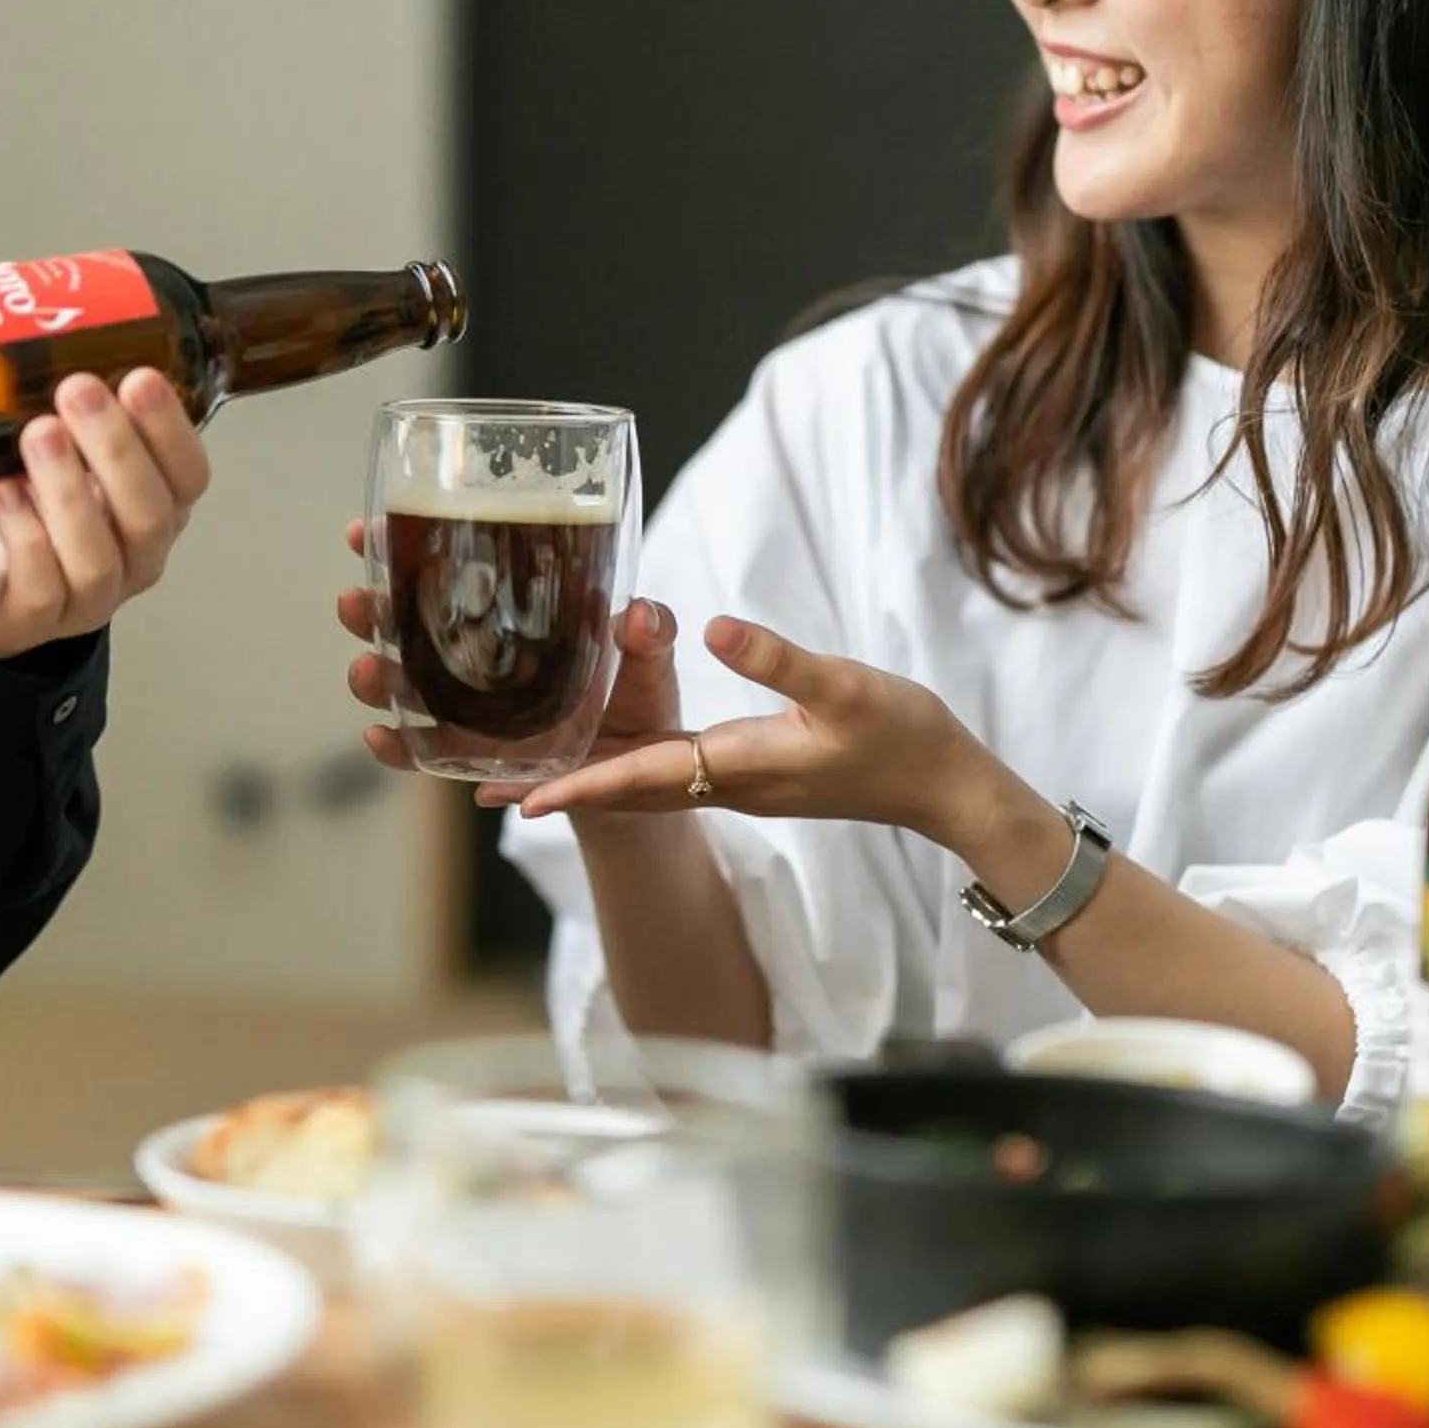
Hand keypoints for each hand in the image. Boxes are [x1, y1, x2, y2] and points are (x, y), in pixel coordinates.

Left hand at [0, 369, 210, 658]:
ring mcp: (90, 596)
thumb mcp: (68, 451)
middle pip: (149, 513)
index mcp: (157, 508)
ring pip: (97, 555)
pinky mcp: (34, 619)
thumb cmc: (30, 504)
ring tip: (37, 433)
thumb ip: (80, 411)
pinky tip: (0, 491)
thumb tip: (65, 320)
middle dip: (116, 447)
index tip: (140, 377)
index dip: (170, 430)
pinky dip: (22, 532)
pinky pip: (39, 584)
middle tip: (78, 390)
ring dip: (68, 489)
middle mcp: (137, 557)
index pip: (188, 476)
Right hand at [334, 520, 690, 802]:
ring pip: (403, 689)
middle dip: (371, 613)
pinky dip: (400, 749)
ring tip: (368, 671)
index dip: (397, 550)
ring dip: (377, 680)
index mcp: (507, 614)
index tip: (365, 531)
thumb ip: (649, 633)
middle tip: (356, 601)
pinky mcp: (472, 758)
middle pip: (403, 627)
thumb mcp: (651, 657)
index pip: (443, 572)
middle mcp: (475, 657)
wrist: (639, 771)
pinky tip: (382, 738)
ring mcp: (467, 709)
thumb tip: (635, 615)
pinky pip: (425, 754)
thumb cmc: (638, 696)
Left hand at [507, 616, 995, 839]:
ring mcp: (741, 782)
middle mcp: (728, 782)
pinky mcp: (755, 772)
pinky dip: (628, 766)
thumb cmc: (902, 737)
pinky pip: (672, 774)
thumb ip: (779, 659)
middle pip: (624, 790)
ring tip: (523, 772)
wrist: (944, 786)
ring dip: (587, 778)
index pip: (640, 778)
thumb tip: (713, 628)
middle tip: (484, 789)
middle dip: (558, 788)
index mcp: (740, 765)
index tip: (516, 799)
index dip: (577, 784)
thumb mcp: (844, 687)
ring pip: (645, 785)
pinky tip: (610, 747)